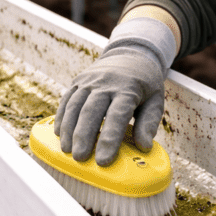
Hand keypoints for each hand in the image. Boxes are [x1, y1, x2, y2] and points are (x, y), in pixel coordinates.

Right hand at [55, 41, 167, 166]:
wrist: (130, 54)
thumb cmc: (145, 84)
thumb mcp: (155, 100)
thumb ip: (149, 123)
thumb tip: (144, 147)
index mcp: (128, 89)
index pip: (117, 116)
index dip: (109, 139)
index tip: (104, 161)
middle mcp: (106, 83)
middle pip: (91, 111)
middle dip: (84, 136)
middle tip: (80, 158)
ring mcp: (90, 81)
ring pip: (75, 105)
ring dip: (69, 129)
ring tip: (67, 150)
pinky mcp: (78, 81)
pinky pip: (67, 99)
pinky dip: (62, 117)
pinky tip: (60, 134)